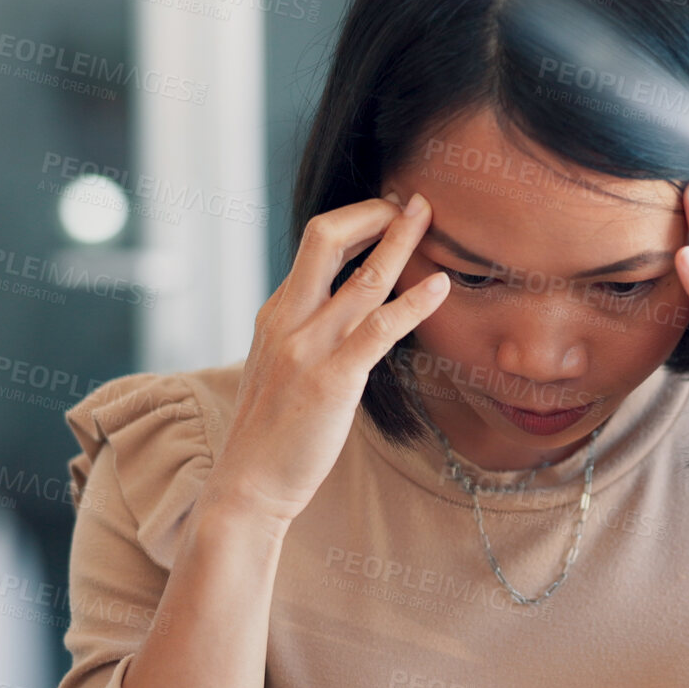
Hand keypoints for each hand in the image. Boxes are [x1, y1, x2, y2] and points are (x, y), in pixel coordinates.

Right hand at [199, 192, 449, 534]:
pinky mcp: (332, 381)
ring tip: (430, 217)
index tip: (387, 212)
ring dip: (400, 242)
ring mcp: (307, 349)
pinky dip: (413, 303)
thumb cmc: (272, 433)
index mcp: (275, 315)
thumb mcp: (280, 368)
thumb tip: (345, 312)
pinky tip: (440, 286)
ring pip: (360, 278)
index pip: (313, 246)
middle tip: (412, 201)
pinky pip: (378, 330)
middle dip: (373, 212)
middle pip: (325, 238)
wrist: (248, 485)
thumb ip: (306, 335)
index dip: (355, 221)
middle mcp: (287, 321)